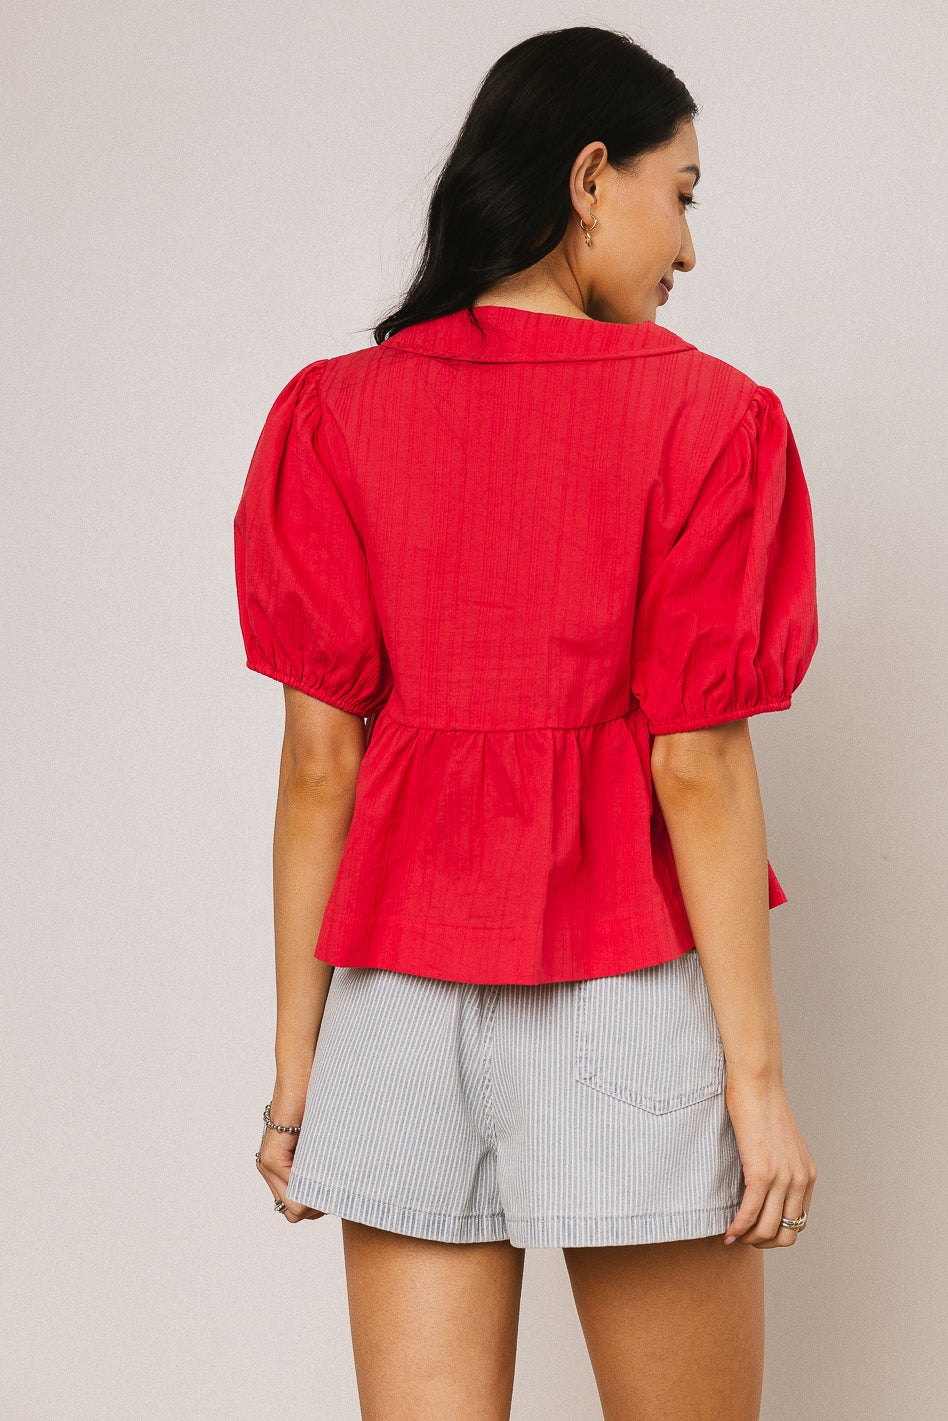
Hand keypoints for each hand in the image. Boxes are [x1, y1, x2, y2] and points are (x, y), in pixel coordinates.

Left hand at [256, 1082, 325, 1223]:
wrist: (304, 1070)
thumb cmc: (320, 1098)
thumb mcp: (324, 1138)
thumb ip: (324, 1161)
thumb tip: (342, 1193)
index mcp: (282, 1166)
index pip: (299, 1209)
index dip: (321, 1205)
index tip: (338, 1187)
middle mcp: (270, 1168)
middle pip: (295, 1213)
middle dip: (319, 1205)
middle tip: (337, 1183)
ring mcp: (269, 1164)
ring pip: (295, 1208)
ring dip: (317, 1198)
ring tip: (333, 1172)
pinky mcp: (272, 1156)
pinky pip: (294, 1193)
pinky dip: (313, 1188)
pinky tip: (327, 1166)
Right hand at [722, 1070, 816, 1247]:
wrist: (757, 1082)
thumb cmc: (762, 1105)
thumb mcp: (780, 1142)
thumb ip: (780, 1165)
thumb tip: (763, 1183)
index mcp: (808, 1174)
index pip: (799, 1221)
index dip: (777, 1234)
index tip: (756, 1231)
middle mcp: (801, 1180)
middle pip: (787, 1233)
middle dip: (764, 1243)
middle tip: (744, 1238)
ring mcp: (783, 1178)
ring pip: (768, 1229)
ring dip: (749, 1239)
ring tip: (733, 1236)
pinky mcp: (762, 1172)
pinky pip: (750, 1213)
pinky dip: (737, 1227)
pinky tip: (727, 1231)